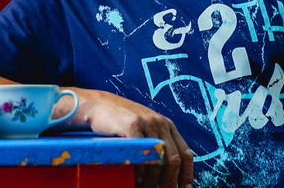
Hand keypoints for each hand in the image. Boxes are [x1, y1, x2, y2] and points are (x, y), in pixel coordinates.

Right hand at [76, 89, 192, 187]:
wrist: (96, 104)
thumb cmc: (117, 120)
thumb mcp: (143, 128)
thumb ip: (155, 143)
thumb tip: (164, 171)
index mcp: (167, 125)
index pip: (185, 153)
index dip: (187, 175)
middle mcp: (160, 123)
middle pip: (174, 159)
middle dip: (169, 181)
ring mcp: (146, 123)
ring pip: (158, 159)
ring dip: (152, 179)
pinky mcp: (131, 125)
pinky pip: (141, 153)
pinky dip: (139, 170)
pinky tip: (135, 178)